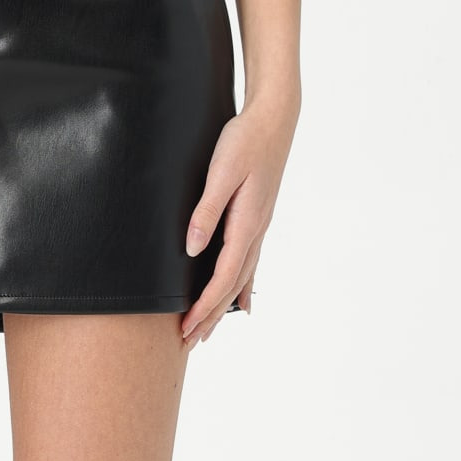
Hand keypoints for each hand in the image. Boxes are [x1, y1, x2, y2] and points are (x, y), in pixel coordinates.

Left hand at [178, 90, 297, 347]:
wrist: (274, 118)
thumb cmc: (245, 141)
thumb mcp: (221, 172)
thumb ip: (207, 211)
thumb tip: (192, 250)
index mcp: (246, 223)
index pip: (223, 278)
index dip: (204, 306)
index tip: (186, 328)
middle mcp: (256, 230)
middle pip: (232, 285)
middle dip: (212, 315)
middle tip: (191, 341)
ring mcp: (259, 225)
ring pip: (241, 276)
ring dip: (224, 304)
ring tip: (211, 327)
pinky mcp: (258, 215)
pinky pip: (249, 261)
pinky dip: (242, 285)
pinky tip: (243, 299)